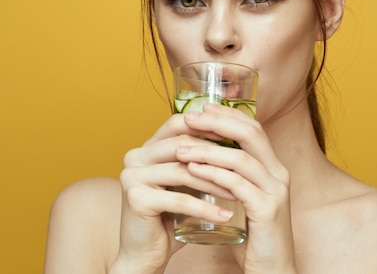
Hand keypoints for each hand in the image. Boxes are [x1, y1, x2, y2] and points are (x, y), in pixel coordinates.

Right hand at [113, 113, 239, 272]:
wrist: (145, 253)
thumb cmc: (168, 217)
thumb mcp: (183, 183)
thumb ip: (196, 162)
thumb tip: (235, 141)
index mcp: (145, 148)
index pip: (177, 123)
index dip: (207, 126)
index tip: (236, 137)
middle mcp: (135, 156)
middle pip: (182, 144)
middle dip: (216, 155)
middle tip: (244, 165)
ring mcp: (132, 176)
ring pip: (183, 171)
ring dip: (216, 182)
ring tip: (240, 192)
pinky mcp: (136, 198)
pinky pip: (179, 200)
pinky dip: (206, 209)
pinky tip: (226, 216)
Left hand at [174, 103, 297, 273]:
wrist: (272, 270)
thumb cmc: (253, 237)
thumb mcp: (244, 199)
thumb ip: (232, 177)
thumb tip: (203, 155)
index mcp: (273, 168)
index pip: (253, 128)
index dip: (227, 114)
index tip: (201, 108)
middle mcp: (279, 174)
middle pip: (251, 133)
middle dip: (217, 121)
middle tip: (189, 118)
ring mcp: (276, 192)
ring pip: (240, 158)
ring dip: (207, 149)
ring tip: (180, 147)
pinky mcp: (268, 211)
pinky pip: (237, 184)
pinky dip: (213, 174)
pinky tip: (193, 170)